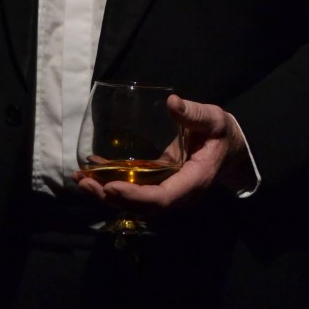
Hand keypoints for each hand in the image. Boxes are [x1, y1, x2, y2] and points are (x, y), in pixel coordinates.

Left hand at [72, 94, 251, 209]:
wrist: (228, 149)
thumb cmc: (220, 133)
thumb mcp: (213, 120)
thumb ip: (194, 114)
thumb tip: (172, 103)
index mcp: (193, 181)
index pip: (162, 199)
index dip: (136, 197)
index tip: (112, 187)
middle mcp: (178, 194)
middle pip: (142, 206)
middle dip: (112, 197)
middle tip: (84, 183)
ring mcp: (167, 190)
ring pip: (135, 200)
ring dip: (106, 192)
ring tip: (80, 179)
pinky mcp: (158, 183)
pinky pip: (134, 188)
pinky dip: (112, 181)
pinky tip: (92, 170)